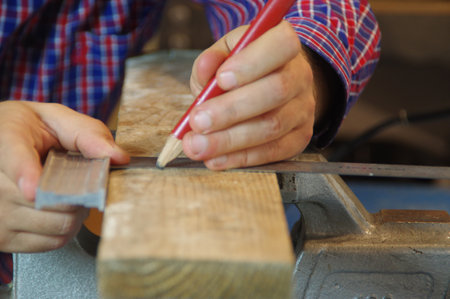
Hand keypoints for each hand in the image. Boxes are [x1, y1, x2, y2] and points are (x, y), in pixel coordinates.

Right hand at [0, 101, 128, 251]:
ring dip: (77, 213)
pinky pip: (52, 242)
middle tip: (82, 182)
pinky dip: (67, 228)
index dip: (26, 175)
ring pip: (57, 225)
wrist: (2, 145)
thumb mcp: (57, 119)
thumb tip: (119, 157)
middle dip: (81, 194)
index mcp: (6, 141)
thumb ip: (87, 134)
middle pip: (51, 201)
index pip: (14, 159)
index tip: (33, 191)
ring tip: (71, 194)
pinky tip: (60, 210)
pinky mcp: (4, 237)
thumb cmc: (32, 131)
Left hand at [183, 21, 320, 169]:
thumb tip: (205, 68)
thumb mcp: (225, 55)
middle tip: (198, 122)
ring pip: (272, 126)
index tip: (221, 79)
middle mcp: (300, 75)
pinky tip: (216, 159)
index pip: (281, 45)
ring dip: (230, 140)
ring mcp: (303, 109)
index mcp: (284, 44)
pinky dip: (240, 157)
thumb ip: (212, 60)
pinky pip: (273, 151)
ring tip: (197, 146)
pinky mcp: (299, 138)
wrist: (273, 88)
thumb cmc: (244, 70)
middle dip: (231, 110)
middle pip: (275, 91)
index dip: (252, 63)